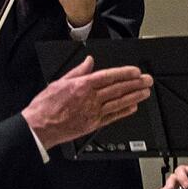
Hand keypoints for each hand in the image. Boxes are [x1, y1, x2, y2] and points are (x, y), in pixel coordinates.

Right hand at [22, 56, 152, 148]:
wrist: (40, 127)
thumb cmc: (46, 105)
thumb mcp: (60, 81)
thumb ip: (77, 71)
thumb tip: (89, 62)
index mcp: (82, 85)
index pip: (109, 76)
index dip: (125, 73)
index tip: (136, 71)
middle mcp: (90, 99)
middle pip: (118, 89)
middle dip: (135, 84)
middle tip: (147, 80)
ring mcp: (93, 113)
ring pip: (119, 102)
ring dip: (135, 97)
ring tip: (145, 92)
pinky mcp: (93, 125)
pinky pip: (113, 117)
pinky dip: (124, 112)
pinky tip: (133, 107)